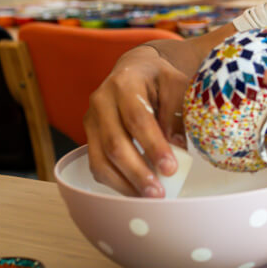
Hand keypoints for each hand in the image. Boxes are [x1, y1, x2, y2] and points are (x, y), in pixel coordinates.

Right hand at [84, 45, 188, 196]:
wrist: (135, 70)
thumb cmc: (160, 79)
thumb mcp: (176, 85)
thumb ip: (177, 113)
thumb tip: (177, 149)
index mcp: (125, 83)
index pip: (137, 119)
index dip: (153, 146)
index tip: (170, 168)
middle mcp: (101, 101)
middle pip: (115, 144)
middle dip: (138, 172)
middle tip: (159, 193)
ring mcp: (91, 120)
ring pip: (100, 159)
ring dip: (124, 184)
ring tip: (148, 198)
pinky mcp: (89, 136)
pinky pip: (97, 165)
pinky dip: (115, 182)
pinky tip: (135, 191)